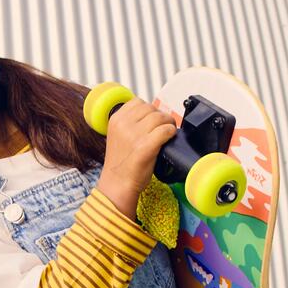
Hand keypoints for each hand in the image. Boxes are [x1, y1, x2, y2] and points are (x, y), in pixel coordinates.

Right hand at [96, 98, 175, 213]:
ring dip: (168, 124)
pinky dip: (171, 133)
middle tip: (163, 128)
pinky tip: (169, 139)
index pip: (138, 102)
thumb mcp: (118, 136)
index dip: (149, 111)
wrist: (117, 185)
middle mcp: (123, 125)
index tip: (152, 121)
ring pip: (160, 117)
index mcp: (115, 120)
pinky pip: (166, 130)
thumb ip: (130, 123)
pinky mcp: (145, 147)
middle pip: (151, 108)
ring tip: (167, 134)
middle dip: (160, 117)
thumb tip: (152, 114)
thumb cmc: (121, 164)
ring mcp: (134, 135)